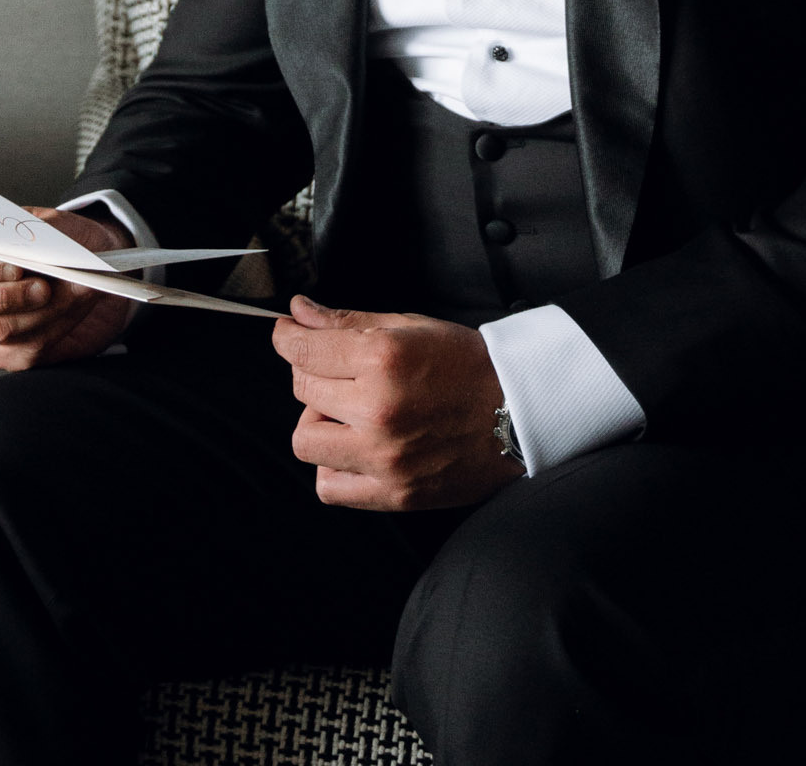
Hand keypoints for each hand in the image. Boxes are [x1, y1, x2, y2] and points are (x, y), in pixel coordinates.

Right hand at [0, 206, 138, 370]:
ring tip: (66, 294)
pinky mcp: (3, 354)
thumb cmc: (66, 243)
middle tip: (42, 286)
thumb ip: (38, 228)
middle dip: (1, 294)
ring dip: (37, 313)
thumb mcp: (56, 224)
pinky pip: (20, 351)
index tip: (14, 264)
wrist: (92, 275)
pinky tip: (68, 311)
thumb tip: (30, 241)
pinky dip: (52, 330)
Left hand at [274, 295, 524, 511]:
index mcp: (382, 360)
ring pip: (305, 439)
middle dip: (312, 372)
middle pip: (302, 388)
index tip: (287, 333)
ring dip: (318, 421)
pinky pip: (329, 487)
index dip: (286, 336)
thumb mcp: (409, 327)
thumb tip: (299, 312)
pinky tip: (355, 448)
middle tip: (339, 371)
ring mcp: (384, 457)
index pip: (303, 349)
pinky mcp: (394, 493)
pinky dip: (333, 468)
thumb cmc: (467, 366)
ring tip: (348, 412)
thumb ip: (347, 321)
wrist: (518, 413)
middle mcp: (378, 410)